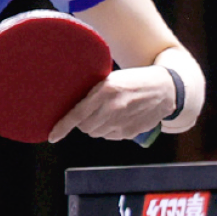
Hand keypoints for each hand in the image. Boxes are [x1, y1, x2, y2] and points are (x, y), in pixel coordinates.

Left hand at [47, 66, 174, 142]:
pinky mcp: (131, 132)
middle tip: (90, 111)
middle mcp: (114, 108)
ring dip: (96, 126)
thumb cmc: (132, 80)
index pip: (78, 114)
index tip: (52, 136)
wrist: (164, 89)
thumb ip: (93, 92)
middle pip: (85, 127)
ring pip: (96, 133)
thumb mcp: (111, 78)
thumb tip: (70, 104)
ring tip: (107, 112)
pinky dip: (109, 130)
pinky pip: (110, 136)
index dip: (62, 127)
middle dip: (82, 122)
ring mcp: (123, 122)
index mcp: (106, 90)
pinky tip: (119, 117)